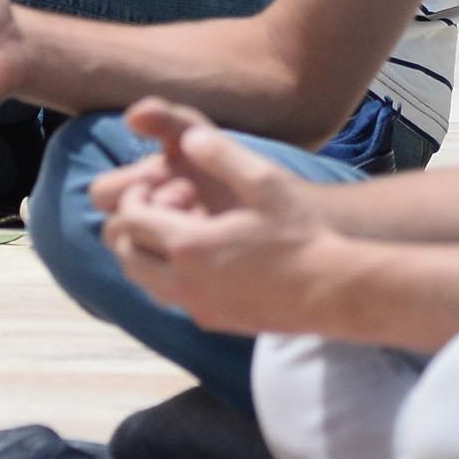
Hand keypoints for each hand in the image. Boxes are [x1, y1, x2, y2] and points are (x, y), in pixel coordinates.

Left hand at [95, 99, 342, 335]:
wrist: (332, 291)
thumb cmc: (301, 233)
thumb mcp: (265, 182)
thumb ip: (222, 154)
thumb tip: (190, 137)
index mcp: (188, 245)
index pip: (130, 220)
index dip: (137, 196)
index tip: (165, 185)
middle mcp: (182, 282)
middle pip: (126, 254)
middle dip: (135, 226)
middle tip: (170, 206)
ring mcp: (196, 306)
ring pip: (143, 281)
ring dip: (151, 252)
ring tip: (187, 230)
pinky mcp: (212, 321)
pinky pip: (172, 298)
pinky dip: (171, 275)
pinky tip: (207, 257)